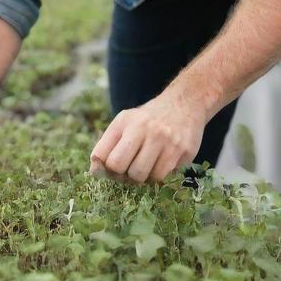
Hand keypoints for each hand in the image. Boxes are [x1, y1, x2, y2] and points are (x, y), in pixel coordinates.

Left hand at [89, 91, 206, 184]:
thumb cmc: (149, 119)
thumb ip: (107, 145)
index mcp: (124, 121)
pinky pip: (161, 177)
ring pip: (141, 176)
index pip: (101, 156)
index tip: (112, 169)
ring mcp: (164, 139)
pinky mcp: (182, 150)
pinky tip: (161, 165)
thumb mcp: (125, 123)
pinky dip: (158, 177)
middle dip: (121, 175)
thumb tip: (95, 172)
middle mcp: (143, 128)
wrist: (185, 102)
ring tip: (147, 167)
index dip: (104, 169)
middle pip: (119, 167)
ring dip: (141, 178)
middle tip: (130, 171)